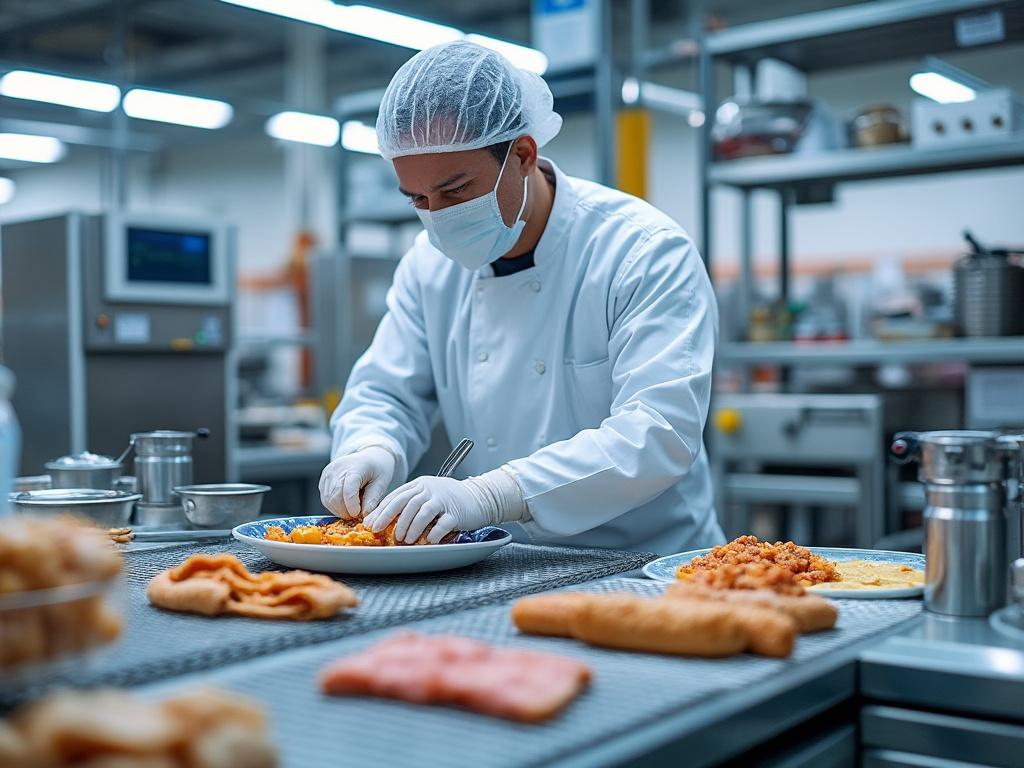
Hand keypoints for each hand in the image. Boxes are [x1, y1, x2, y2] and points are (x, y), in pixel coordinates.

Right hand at [318, 446, 395, 519]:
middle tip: (356, 516)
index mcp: (356, 467)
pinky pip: (325, 497)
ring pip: (327, 499)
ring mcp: (329, 472)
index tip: (358, 514)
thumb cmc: (377, 469)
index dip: (352, 505)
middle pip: (335, 496)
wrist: (369, 456)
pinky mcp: (324, 478)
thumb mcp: (382, 482)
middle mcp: (338, 468)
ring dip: (339, 510)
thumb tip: (364, 515)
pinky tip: (345, 505)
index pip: (348, 489)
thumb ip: (373, 498)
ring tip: (352, 510)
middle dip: (345, 511)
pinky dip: (333, 506)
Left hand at [364, 469, 527, 543]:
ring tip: (404, 539)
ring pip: (422, 513)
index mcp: (420, 485)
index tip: (370, 524)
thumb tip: (385, 519)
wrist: (480, 497)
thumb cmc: (451, 499)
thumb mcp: (428, 494)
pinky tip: (428, 541)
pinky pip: (442, 524)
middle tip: (382, 532)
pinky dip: (433, 533)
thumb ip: (411, 502)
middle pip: (406, 503)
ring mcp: (444, 500)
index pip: (396, 496)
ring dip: (411, 528)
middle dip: (391, 518)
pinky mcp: (456, 513)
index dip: (381, 511)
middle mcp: (430, 489)